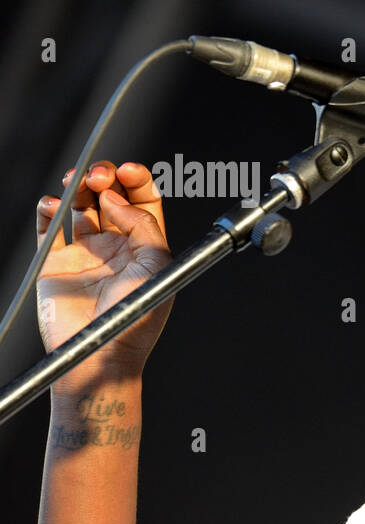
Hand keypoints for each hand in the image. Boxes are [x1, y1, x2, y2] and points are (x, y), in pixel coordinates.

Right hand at [36, 161, 173, 384]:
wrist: (102, 353)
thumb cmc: (137, 315)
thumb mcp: (157, 264)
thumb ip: (143, 225)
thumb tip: (117, 198)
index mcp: (146, 245)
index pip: (143, 201)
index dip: (136, 180)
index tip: (128, 170)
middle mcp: (116, 246)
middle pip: (110, 196)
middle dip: (105, 177)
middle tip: (99, 176)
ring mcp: (85, 253)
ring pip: (79, 205)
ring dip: (76, 186)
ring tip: (75, 180)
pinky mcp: (55, 262)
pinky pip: (48, 227)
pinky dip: (48, 208)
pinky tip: (53, 204)